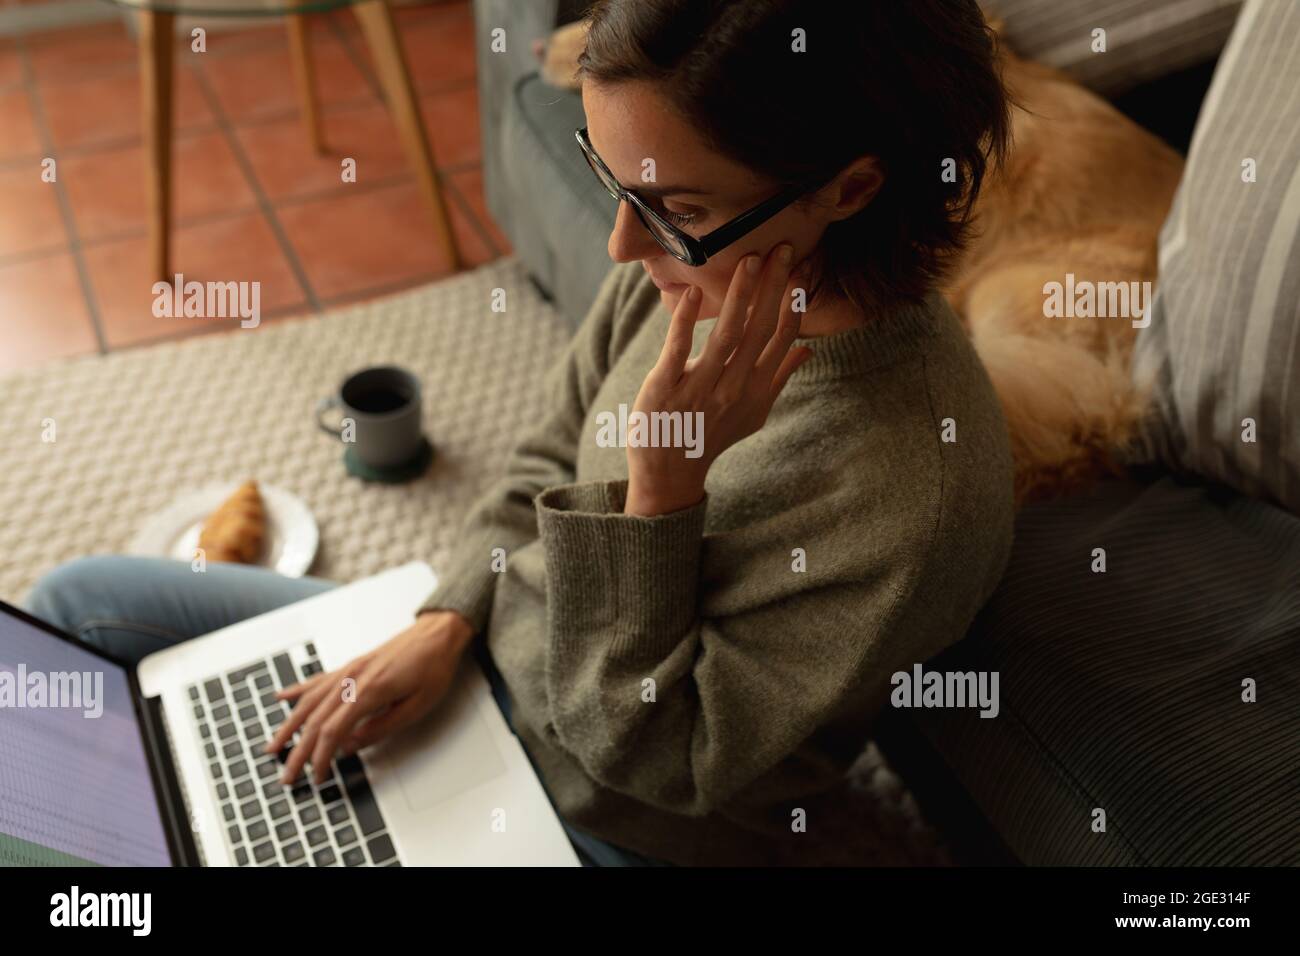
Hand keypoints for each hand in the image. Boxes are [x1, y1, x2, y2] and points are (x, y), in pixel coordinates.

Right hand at [263, 609, 474, 784]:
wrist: (438, 634)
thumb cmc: (433, 667)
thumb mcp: (417, 706)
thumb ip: (382, 728)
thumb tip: (350, 746)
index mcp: (370, 690)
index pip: (334, 731)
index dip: (322, 757)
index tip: (318, 777)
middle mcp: (353, 678)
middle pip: (315, 720)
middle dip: (298, 752)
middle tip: (287, 776)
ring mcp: (349, 670)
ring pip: (309, 701)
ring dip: (288, 726)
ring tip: (273, 746)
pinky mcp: (351, 665)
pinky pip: (317, 680)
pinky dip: (297, 691)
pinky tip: (281, 697)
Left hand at [624, 242, 811, 515]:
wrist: (670, 471)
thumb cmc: (712, 435)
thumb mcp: (754, 413)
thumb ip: (780, 378)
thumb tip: (808, 348)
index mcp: (755, 388)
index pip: (781, 338)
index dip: (793, 302)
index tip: (801, 268)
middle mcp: (733, 386)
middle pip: (759, 329)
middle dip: (773, 286)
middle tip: (783, 247)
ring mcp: (700, 387)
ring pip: (725, 334)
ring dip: (739, 295)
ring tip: (750, 260)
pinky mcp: (665, 387)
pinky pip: (677, 349)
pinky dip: (684, 320)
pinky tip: (691, 293)